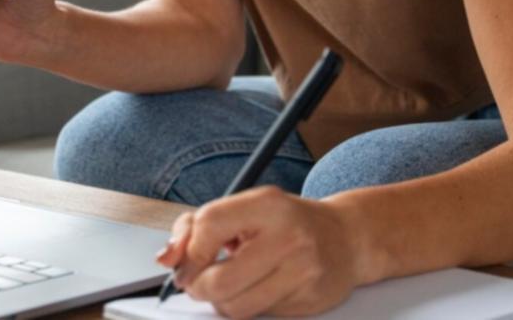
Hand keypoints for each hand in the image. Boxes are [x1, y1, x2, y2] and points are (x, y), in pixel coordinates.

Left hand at [156, 187, 363, 318]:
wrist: (345, 238)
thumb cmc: (284, 222)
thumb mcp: (243, 209)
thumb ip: (196, 226)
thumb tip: (166, 258)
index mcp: (267, 204)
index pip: (210, 225)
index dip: (189, 252)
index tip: (185, 263)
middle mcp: (289, 236)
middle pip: (220, 280)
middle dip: (200, 287)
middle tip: (200, 282)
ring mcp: (303, 271)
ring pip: (237, 307)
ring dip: (223, 302)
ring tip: (231, 285)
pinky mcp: (311, 300)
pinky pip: (262, 316)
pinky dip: (252, 307)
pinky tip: (262, 288)